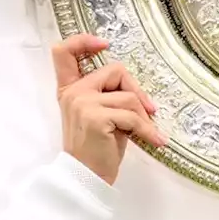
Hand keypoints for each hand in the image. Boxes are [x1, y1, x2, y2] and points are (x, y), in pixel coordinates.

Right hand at [51, 33, 165, 184]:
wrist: (86, 178)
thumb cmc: (96, 148)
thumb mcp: (97, 115)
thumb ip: (105, 94)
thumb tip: (135, 89)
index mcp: (69, 89)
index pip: (63, 52)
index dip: (83, 41)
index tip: (104, 45)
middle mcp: (73, 93)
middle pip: (115, 70)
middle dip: (136, 90)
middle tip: (148, 111)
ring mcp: (82, 103)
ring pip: (128, 96)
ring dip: (143, 116)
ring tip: (147, 132)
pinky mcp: (95, 117)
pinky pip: (132, 115)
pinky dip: (147, 129)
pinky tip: (155, 140)